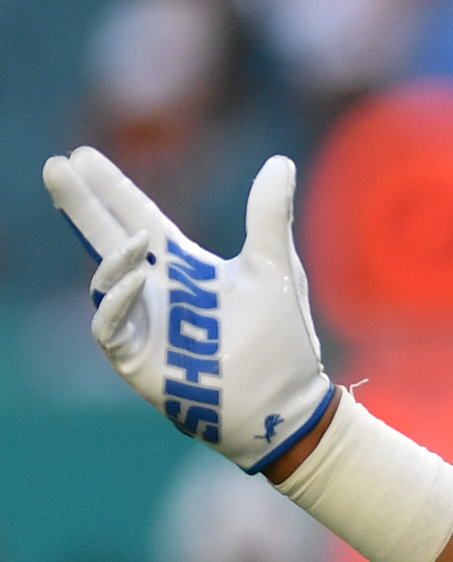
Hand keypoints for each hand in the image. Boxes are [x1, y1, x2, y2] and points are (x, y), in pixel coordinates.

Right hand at [40, 147, 336, 472]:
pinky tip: (135, 279)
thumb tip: (280, 161)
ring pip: (106, 281)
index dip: (111, 189)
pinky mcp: (139, 360)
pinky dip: (117, 301)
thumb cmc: (284, 343)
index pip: (138, 218)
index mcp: (187, 268)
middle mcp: (159, 292)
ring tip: (134, 238)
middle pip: (108, 240)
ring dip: (114, 256)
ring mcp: (145, 325)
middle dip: (81, 206)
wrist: (288, 407)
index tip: (80, 154)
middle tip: (55, 166)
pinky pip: (111, 327)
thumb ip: (268, 216)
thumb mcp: (275, 269)